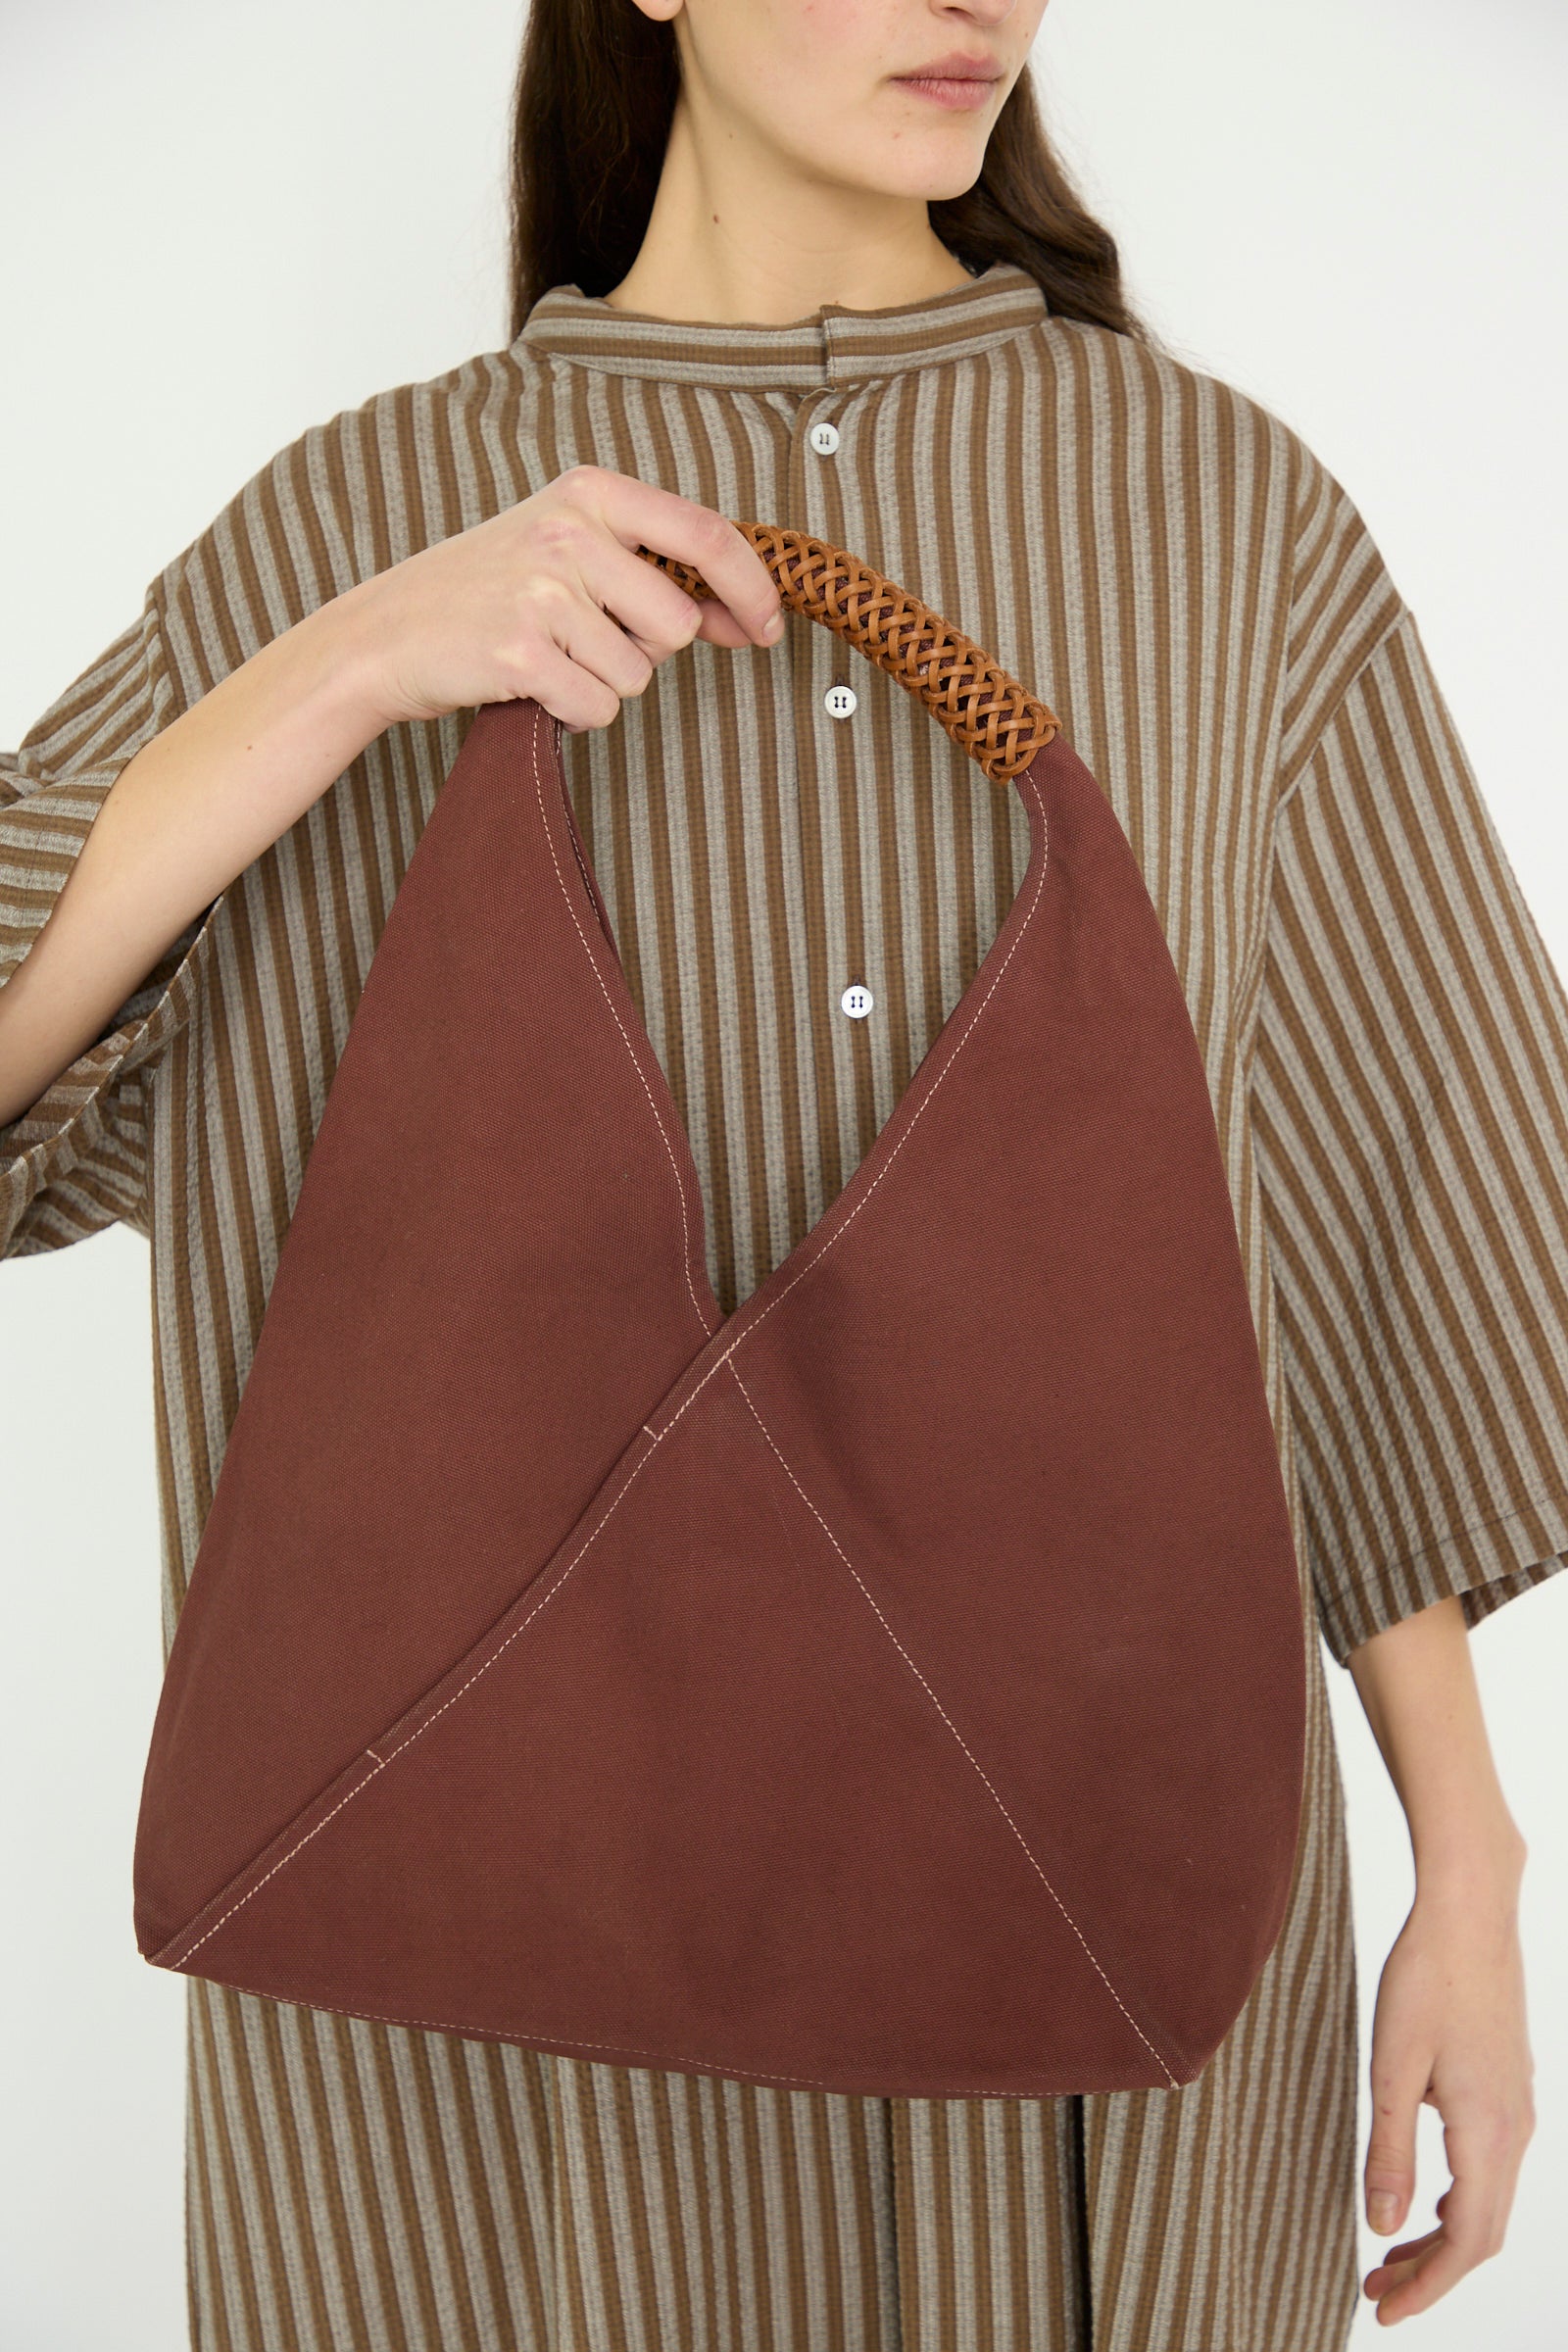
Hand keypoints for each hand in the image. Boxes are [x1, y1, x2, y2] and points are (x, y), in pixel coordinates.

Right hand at [336, 463, 785, 734]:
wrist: (388, 634)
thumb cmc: (488, 594)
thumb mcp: (568, 551)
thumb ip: (652, 572)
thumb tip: (744, 618)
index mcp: (590, 492)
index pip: (706, 534)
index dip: (752, 588)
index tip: (767, 627)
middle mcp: (569, 532)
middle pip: (676, 625)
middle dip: (645, 652)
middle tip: (585, 642)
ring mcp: (544, 591)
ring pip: (637, 675)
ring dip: (602, 685)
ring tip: (549, 659)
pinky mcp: (521, 652)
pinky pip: (597, 707)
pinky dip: (573, 714)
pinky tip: (532, 686)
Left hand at [1360, 1844, 1534, 2324]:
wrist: (1471, 1913)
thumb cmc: (1426, 1978)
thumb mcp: (1392, 2066)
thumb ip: (1388, 2149)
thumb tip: (1382, 2227)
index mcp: (1488, 2134)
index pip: (1466, 2242)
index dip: (1428, 2286)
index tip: (1384, 2310)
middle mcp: (1515, 2131)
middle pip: (1482, 2233)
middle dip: (1431, 2272)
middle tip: (1376, 2289)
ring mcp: (1519, 2110)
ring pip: (1489, 2201)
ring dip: (1442, 2236)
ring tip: (1389, 2252)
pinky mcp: (1510, 2089)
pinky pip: (1491, 2168)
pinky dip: (1458, 2200)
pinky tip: (1423, 2196)